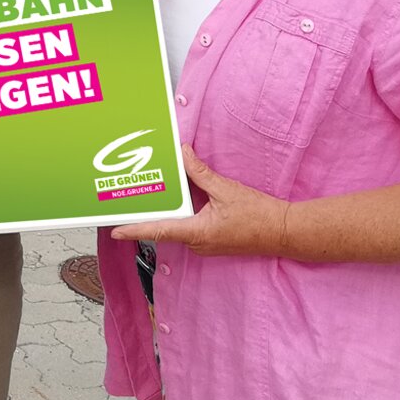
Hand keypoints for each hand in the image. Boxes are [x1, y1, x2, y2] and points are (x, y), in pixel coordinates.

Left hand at [109, 147, 289, 257]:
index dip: (134, 230)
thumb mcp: (226, 189)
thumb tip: (183, 154)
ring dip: (169, 212)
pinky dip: (184, 214)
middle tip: (130, 199)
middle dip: (150, 213)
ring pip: (179, 226)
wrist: (284, 231)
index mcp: (197, 233)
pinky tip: (182, 198)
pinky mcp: (213, 241)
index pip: (158, 231)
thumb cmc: (258, 215)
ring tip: (154, 193)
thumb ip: (200, 173)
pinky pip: (191, 227)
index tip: (115, 230)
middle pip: (166, 227)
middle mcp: (197, 243)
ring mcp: (205, 245)